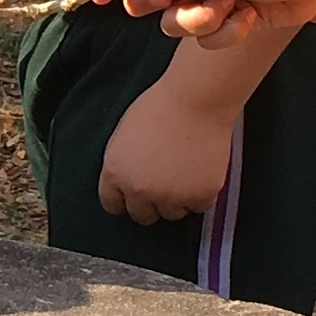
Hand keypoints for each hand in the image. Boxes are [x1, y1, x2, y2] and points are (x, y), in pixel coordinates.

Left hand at [98, 86, 237, 224]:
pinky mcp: (199, 196)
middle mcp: (139, 190)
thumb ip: (124, 163)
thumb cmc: (162, 106)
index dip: (124, 199)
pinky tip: (202, 171)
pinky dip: (202, 194)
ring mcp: (170, 196)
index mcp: (115, 173)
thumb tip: (129, 182)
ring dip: (178, 200)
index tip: (134, 197)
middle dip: (151, 204)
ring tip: (186, 173)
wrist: (197, 100)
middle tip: (165, 186)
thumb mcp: (125, 135)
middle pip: (142, 216)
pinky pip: (199, 206)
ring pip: (172, 214)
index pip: (112, 204)